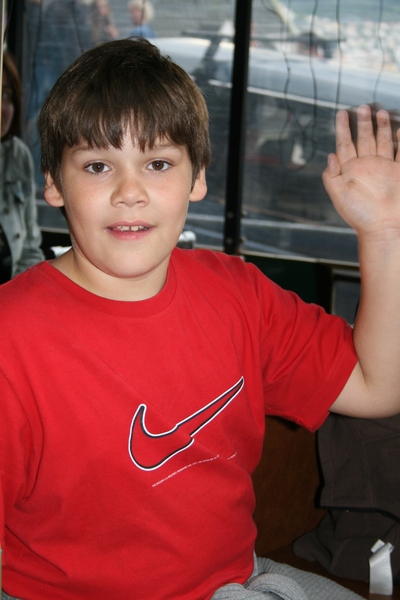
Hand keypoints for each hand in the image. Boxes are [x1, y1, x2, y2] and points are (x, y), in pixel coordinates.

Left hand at [322, 104, 399, 237]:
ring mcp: (384, 168)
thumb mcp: (339, 196)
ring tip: (378, 112)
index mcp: (351, 171)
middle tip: (361, 107)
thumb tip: (329, 156)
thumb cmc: (360, 216)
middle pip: (364, 139)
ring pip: (382, 141)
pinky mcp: (398, 172)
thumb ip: (331, 176)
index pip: (345, 145)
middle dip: (362, 123)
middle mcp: (367, 166)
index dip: (342, 129)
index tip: (340, 114)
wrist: (384, 227)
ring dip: (380, 127)